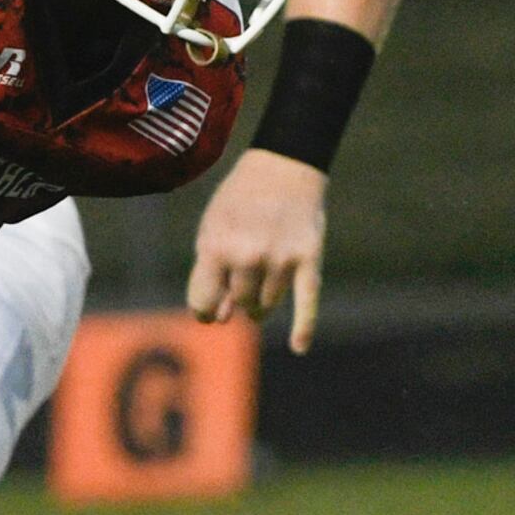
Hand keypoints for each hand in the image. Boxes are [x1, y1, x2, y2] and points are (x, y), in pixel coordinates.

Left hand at [187, 147, 327, 349]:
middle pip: (241, 305)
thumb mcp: (211, 230)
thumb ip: (210, 275)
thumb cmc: (239, 204)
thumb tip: (222, 320)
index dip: (207, 309)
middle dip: (239, 297)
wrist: (282, 167)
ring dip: (262, 300)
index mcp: (217, 247)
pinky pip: (307, 301)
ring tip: (264, 272)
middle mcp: (249, 256)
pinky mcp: (309, 259)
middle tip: (245, 273)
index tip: (212, 310)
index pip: (205, 302)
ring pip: (267, 306)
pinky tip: (299, 348)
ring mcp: (281, 259)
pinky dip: (304, 326)